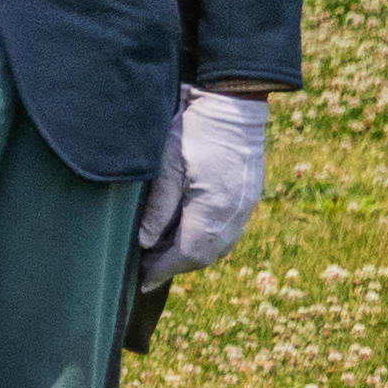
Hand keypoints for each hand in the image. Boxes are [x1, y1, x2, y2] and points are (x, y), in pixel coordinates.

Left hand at [144, 86, 270, 275]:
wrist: (232, 107)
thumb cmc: (194, 131)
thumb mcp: (166, 167)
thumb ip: (157, 208)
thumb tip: (144, 243)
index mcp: (215, 208)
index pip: (187, 253)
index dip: (163, 269)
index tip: (142, 281)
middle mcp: (235, 214)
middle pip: (204, 255)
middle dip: (174, 266)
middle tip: (145, 271)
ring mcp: (245, 207)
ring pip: (216, 246)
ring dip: (188, 255)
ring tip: (159, 256)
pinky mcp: (246, 199)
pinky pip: (224, 232)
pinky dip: (203, 240)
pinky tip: (182, 236)